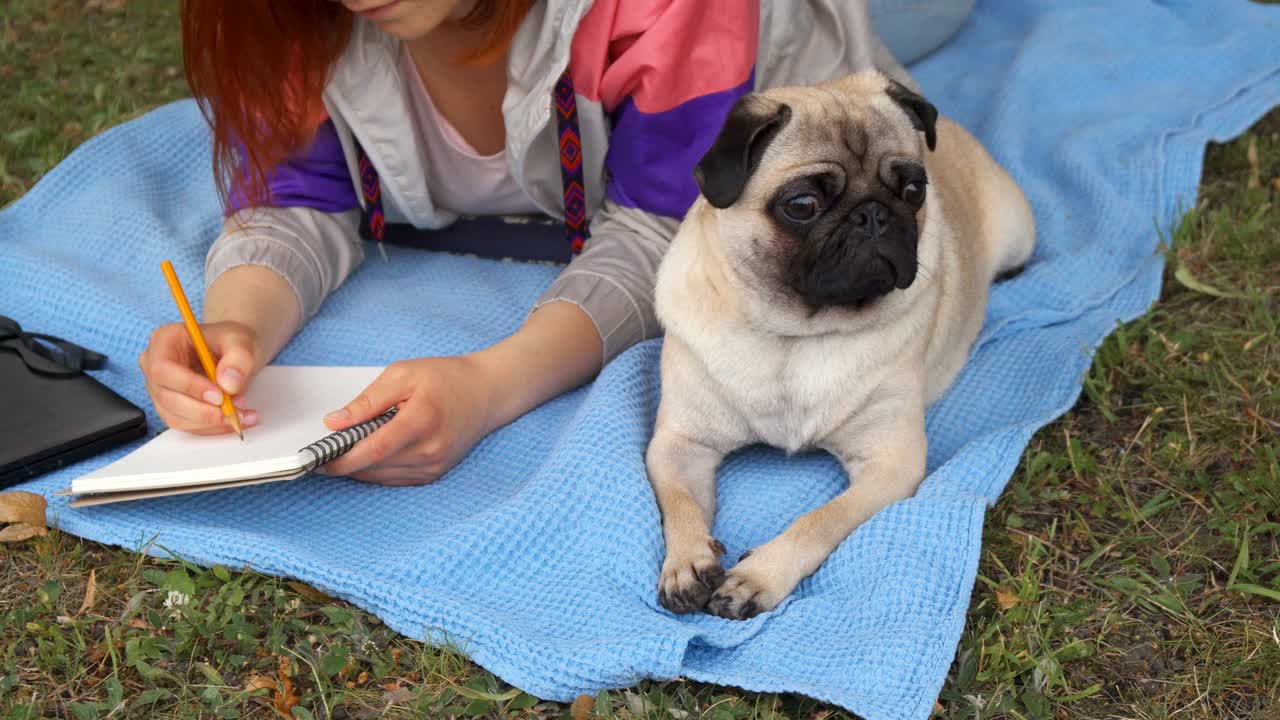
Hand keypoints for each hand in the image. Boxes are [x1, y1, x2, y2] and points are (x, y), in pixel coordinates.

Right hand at [138, 320, 261, 434]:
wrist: (233, 352)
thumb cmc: (229, 341)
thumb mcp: (240, 341)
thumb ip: (238, 359)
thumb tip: (229, 385)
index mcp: (163, 341)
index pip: (162, 369)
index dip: (189, 386)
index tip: (219, 395)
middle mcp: (154, 366)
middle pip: (167, 397)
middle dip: (203, 410)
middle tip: (234, 410)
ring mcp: (160, 390)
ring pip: (177, 417)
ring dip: (211, 422)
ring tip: (242, 415)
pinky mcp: (172, 409)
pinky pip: (189, 426)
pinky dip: (215, 427)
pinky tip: (237, 419)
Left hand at [317, 356, 498, 484]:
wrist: (487, 393)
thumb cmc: (446, 378)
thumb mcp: (403, 374)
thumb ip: (368, 400)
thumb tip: (334, 423)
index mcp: (422, 420)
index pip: (374, 448)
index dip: (342, 457)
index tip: (319, 457)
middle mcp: (430, 449)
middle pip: (375, 466)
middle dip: (345, 463)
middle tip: (323, 453)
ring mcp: (435, 465)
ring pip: (382, 477)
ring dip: (359, 469)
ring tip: (343, 451)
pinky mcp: (435, 473)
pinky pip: (395, 480)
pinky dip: (377, 471)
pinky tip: (368, 457)